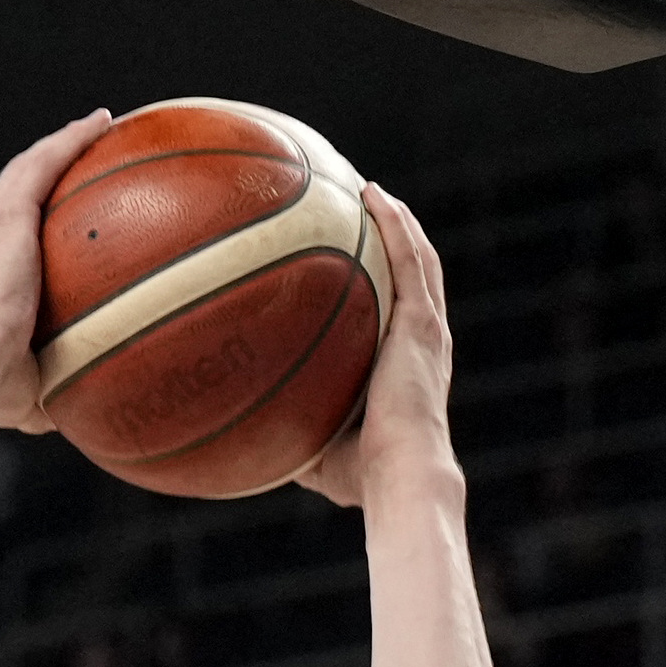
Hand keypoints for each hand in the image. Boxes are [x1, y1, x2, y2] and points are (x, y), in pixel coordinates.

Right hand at [0, 111, 111, 429]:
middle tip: (86, 154)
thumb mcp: (41, 392)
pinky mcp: (7, 218)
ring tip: (98, 125)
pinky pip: (42, 167)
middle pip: (20, 194)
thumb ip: (66, 389)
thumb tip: (101, 409)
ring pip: (29, 170)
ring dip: (61, 144)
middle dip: (50, 169)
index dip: (36, 221)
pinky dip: (69, 142)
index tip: (64, 216)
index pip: (13, 241)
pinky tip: (100, 123)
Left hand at [299, 185, 456, 511]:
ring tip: (368, 190)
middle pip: (412, 275)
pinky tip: (373, 195)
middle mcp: (421, 341)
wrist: (399, 475)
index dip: (384, 283)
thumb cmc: (361, 476)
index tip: (356, 260)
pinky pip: (409, 261)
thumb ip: (287, 434)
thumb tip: (240, 440)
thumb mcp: (316, 451)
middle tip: (361, 209)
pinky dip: (395, 225)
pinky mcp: (422, 324)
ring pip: (418, 258)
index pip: (398, 313)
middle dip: (391, 240)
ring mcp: (425, 330)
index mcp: (405, 365)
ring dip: (396, 221)